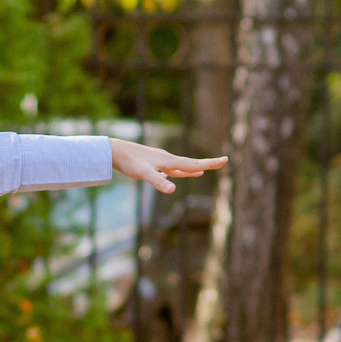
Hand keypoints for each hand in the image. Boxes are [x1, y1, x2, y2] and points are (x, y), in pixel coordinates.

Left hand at [110, 138, 226, 193]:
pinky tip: (174, 174)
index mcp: (169, 161)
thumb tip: (172, 190)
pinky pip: (170, 168)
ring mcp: (160, 161)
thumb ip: (158, 181)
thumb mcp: (144, 174)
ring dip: (193, 169)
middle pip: (191, 164)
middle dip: (207, 164)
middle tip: (222, 162)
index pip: (194, 164)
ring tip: (202, 171)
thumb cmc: (129, 162)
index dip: (210, 163)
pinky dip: (177, 171)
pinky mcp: (153, 163)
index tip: (225, 159)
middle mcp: (168, 159)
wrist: (115, 151)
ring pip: (181, 166)